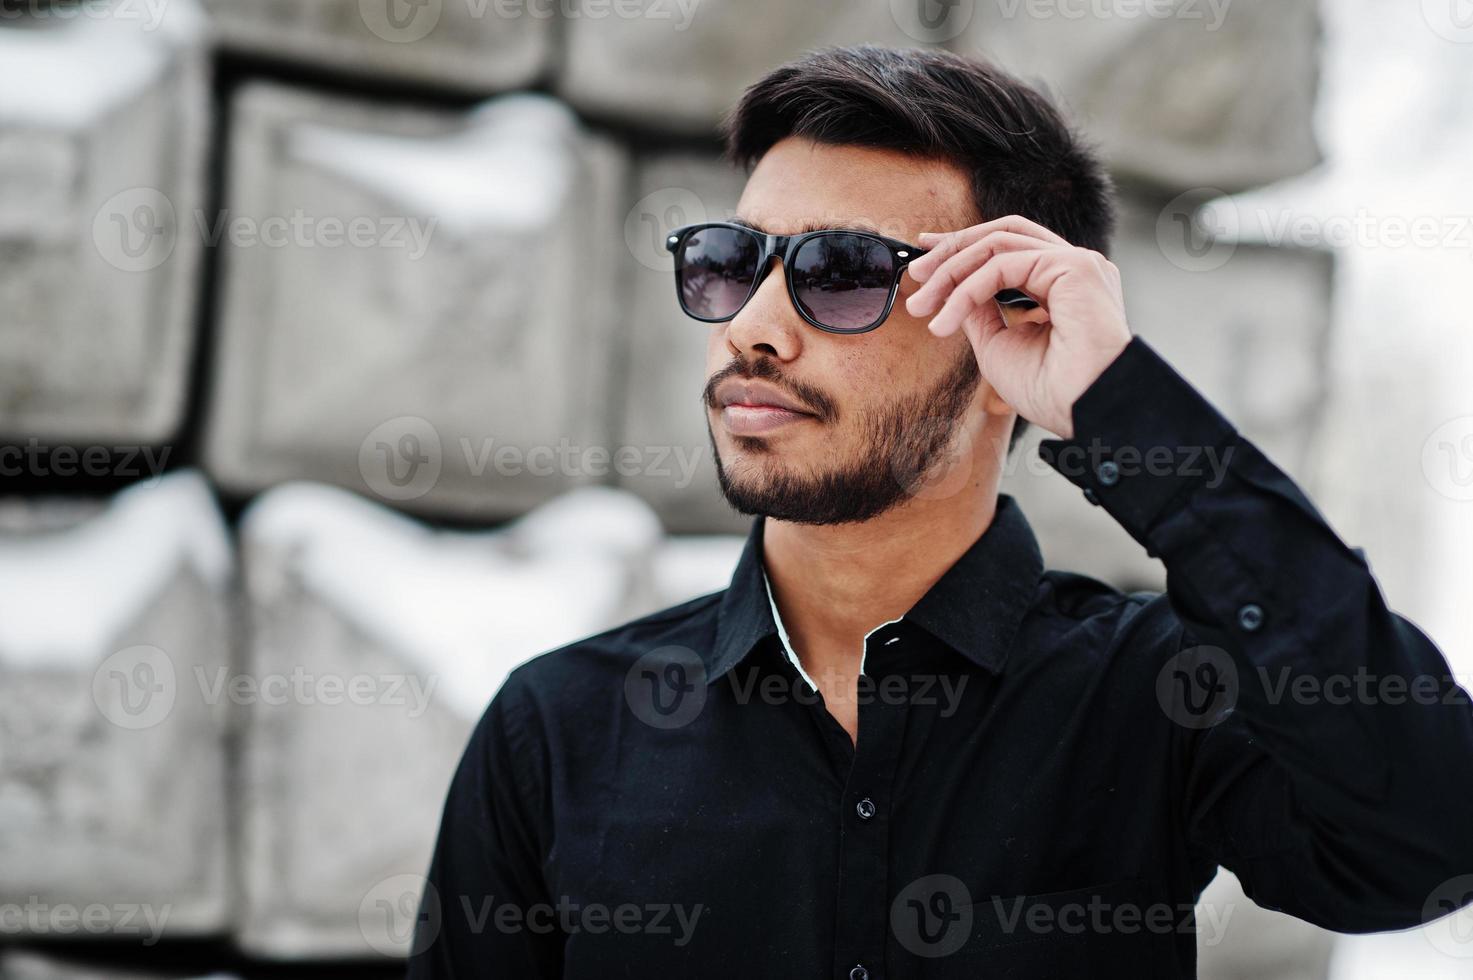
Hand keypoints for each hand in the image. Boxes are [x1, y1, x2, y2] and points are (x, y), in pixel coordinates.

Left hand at [904, 215, 1130, 438]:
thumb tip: (952, 290)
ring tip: (923, 303)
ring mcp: (1077, 264)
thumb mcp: (998, 345)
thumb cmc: (1051, 391)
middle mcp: (1073, 267)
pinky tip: (946, 318)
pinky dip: (967, 288)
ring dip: (952, 270)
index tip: (925, 263)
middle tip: (915, 274)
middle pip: (1002, 234)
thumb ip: (979, 312)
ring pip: (998, 244)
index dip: (964, 248)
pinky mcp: (1074, 267)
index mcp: (1062, 284)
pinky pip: (1003, 264)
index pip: (1009, 247)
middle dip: (953, 249)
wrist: (1087, 412)